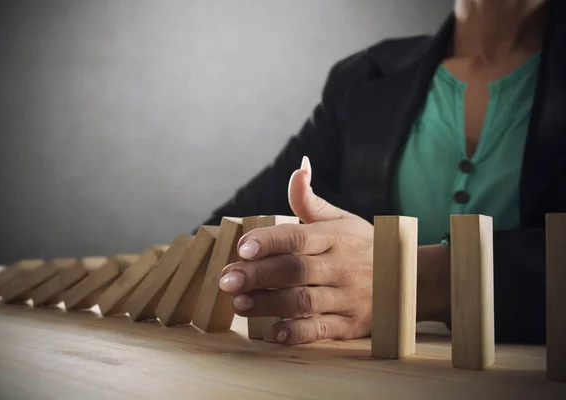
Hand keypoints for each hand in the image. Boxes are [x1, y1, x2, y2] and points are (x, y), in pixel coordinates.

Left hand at [219, 156, 374, 344]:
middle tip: (226, 280)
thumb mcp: (343, 219)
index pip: (299, 237)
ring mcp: (348, 298)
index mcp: (336, 237)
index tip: (242, 247)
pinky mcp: (351, 325)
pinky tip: (272, 332)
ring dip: (268, 304)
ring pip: (303, 302)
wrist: (411, 280)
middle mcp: (342, 267)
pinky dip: (295, 333)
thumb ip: (310, 200)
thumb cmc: (365, 246)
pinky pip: (321, 331)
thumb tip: (299, 167)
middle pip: (294, 271)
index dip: (269, 241)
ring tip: (239, 303)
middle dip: (257, 275)